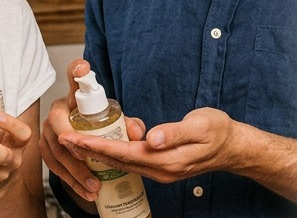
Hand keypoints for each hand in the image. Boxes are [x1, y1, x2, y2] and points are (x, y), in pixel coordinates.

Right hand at [41, 59, 145, 201]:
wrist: (82, 142)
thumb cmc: (101, 128)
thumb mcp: (117, 124)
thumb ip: (130, 125)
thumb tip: (139, 133)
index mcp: (75, 97)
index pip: (74, 78)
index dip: (77, 71)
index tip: (84, 67)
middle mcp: (58, 110)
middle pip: (58, 122)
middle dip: (71, 142)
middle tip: (85, 156)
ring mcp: (48, 130)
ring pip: (54, 149)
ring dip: (74, 170)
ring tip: (94, 186)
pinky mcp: (46, 149)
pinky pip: (53, 165)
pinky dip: (70, 181)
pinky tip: (85, 193)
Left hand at [60, 107, 242, 184]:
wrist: (233, 147)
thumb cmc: (218, 131)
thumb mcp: (201, 125)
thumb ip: (175, 132)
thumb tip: (151, 138)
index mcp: (167, 160)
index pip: (124, 153)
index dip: (96, 146)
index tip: (75, 138)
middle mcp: (161, 170)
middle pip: (117, 161)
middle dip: (88, 151)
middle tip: (63, 139)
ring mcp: (160, 171)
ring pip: (122, 163)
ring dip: (97, 153)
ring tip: (74, 142)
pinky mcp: (160, 167)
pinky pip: (131, 162)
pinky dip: (113, 155)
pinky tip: (100, 146)